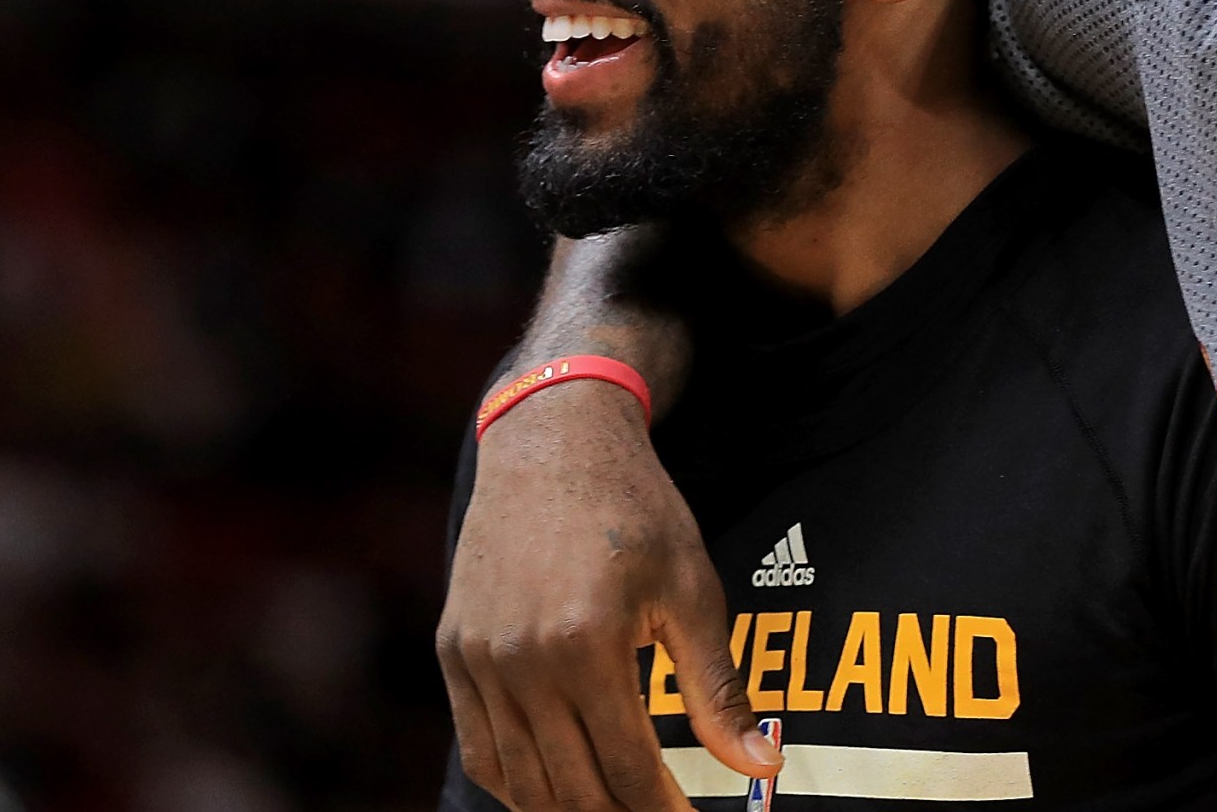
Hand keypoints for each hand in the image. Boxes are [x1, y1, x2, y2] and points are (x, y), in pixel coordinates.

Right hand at [437, 380, 780, 810]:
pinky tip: (555, 792)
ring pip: (520, 779)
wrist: (553, 442)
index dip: (663, 810)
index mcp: (586, 645)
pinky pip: (481, 748)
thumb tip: (762, 764)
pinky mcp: (454, 653)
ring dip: (568, 810)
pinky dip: (516, 784)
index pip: (627, 768)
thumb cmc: (636, 510)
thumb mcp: (693, 591)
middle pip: (570, 788)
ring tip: (614, 811)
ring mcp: (478, 660)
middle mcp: (521, 661)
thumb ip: (719, 689)